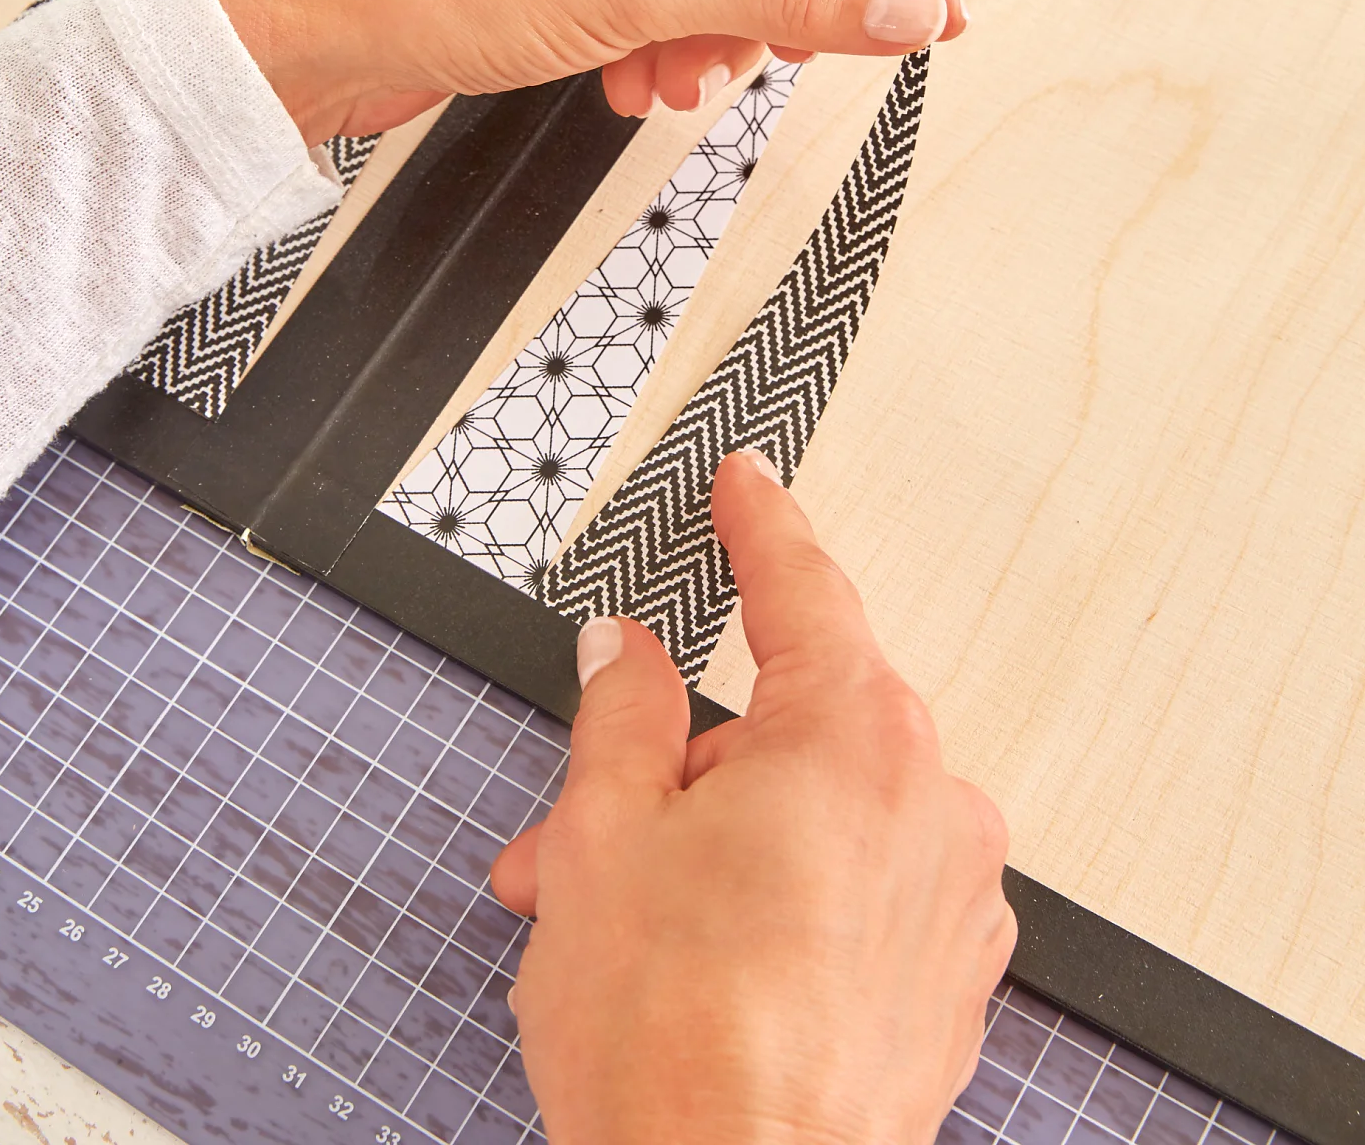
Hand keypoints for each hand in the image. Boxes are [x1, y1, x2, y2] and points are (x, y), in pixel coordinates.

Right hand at [492, 450, 1015, 1144]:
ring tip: (621, 930)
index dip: (759, 525)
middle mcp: (928, 801)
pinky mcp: (948, 977)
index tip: (749, 484)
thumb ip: (624, 713)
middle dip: (677, 771)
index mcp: (852, 736)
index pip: (800, 587)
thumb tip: (629, 655)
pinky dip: (782, 903)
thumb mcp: (606, 837)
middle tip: (582, 836)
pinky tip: (705, 966)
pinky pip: (857, 889)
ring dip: (715, 848)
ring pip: (812, 817)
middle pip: (787, 727)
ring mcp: (950, 896)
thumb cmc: (680, 1048)